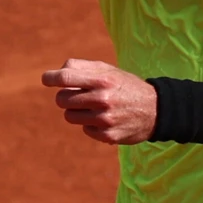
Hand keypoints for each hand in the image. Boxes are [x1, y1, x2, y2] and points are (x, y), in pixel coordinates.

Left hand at [41, 58, 156, 144]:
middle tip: (78, 95)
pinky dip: (90, 124)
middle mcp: (103, 99)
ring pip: (69, 116)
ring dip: (76, 111)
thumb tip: (58, 72)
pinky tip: (105, 119)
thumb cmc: (126, 86)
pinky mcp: (107, 135)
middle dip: (65, 96)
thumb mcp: (110, 71)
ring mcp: (104, 119)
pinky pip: (84, 129)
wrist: (157, 109)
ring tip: (92, 107)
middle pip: (62, 99)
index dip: (51, 78)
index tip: (46, 79)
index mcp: (103, 80)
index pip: (66, 77)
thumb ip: (84, 67)